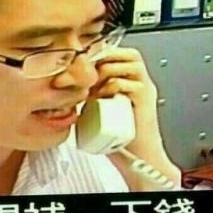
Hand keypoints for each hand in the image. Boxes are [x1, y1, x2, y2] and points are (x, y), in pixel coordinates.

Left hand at [91, 46, 181, 190]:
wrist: (138, 160)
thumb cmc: (118, 138)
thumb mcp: (98, 107)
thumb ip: (89, 92)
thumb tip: (67, 81)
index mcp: (129, 79)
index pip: (115, 52)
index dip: (96, 53)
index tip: (77, 65)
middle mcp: (139, 80)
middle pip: (122, 53)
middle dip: (99, 61)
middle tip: (83, 76)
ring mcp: (144, 88)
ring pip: (125, 64)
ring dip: (104, 74)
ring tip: (94, 90)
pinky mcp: (146, 100)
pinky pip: (127, 83)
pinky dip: (111, 88)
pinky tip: (101, 99)